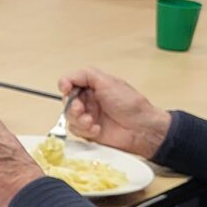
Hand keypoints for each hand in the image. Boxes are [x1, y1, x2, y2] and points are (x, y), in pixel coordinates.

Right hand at [57, 68, 171, 158]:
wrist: (141, 128)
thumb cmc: (130, 103)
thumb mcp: (108, 81)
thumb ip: (85, 75)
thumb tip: (66, 79)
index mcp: (92, 86)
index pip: (70, 82)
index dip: (65, 85)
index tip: (66, 88)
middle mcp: (89, 100)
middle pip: (67, 100)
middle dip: (72, 105)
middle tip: (81, 108)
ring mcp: (88, 116)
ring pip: (69, 116)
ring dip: (78, 119)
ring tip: (91, 121)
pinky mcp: (89, 131)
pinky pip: (76, 130)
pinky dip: (84, 130)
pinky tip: (97, 129)